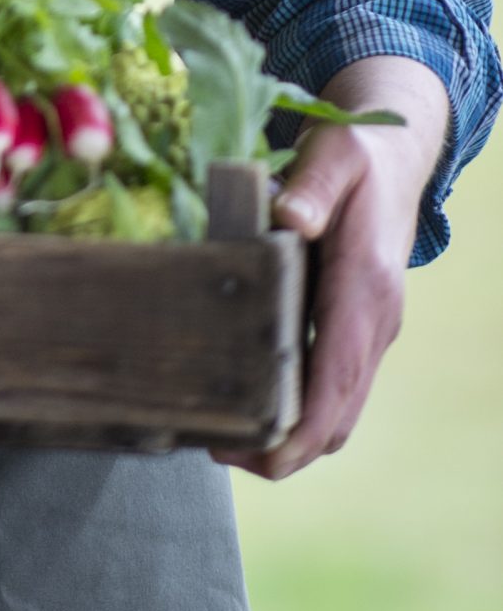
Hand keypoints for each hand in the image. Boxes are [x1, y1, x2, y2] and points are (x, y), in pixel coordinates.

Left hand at [214, 55, 449, 479]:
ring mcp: (369, 329)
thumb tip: (288, 217)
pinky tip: (251, 399)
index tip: (261, 456)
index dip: (303, 428)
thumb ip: (312, 185)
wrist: (394, 158)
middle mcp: (374, 321)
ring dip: (292, 435)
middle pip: (339, 415)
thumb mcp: (333, 154)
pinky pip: (332, 386)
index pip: (339, 378)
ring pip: (339, 409)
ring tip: (224, 437)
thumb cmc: (356, 154)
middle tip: (217, 450)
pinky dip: (299, 408)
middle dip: (287, 449)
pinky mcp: (356, 328)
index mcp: (366, 287)